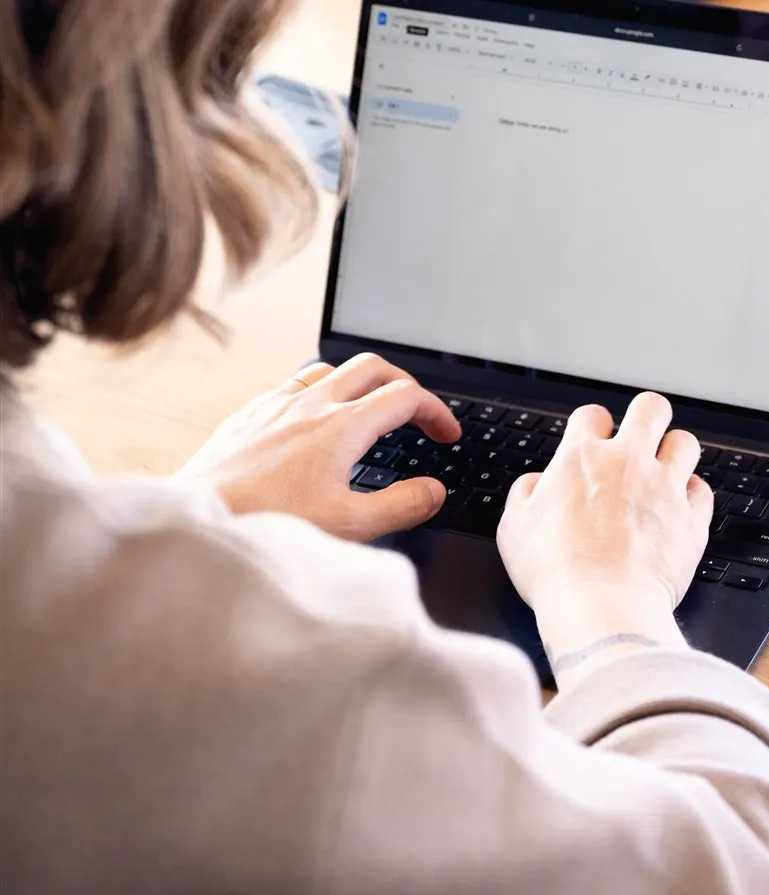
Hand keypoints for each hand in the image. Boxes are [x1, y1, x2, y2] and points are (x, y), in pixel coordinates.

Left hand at [178, 355, 460, 540]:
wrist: (196, 521)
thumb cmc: (266, 526)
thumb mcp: (349, 527)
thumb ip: (401, 506)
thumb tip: (434, 490)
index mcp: (341, 426)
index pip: (405, 397)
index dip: (436, 412)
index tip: (446, 434)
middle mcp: (310, 405)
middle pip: (372, 367)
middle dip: (403, 385)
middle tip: (416, 414)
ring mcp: (275, 406)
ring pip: (330, 370)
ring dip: (358, 384)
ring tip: (367, 413)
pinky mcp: (247, 416)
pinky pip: (292, 387)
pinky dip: (318, 394)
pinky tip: (310, 424)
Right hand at [498, 392, 711, 674]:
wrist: (601, 606)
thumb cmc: (555, 572)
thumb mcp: (514, 529)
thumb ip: (525, 495)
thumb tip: (536, 485)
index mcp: (582, 458)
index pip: (592, 415)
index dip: (592, 425)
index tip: (592, 441)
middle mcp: (628, 462)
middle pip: (650, 408)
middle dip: (647, 415)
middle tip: (642, 432)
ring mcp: (664, 488)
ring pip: (685, 443)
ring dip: (675, 453)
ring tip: (665, 470)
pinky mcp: (691, 519)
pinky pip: (702, 491)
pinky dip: (692, 496)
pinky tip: (680, 508)